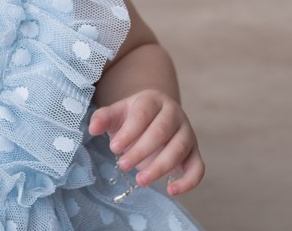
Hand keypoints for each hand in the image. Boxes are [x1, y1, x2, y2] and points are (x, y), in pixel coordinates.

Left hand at [89, 89, 204, 195]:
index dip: (129, 132)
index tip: (113, 148)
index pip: (143, 114)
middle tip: (123, 165)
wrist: (155, 119)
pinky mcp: (194, 153)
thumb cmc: (133, 119)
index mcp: (154, 100)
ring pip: (179, 149)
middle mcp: (175, 114)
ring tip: (140, 181)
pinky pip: (198, 168)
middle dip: (141, 151)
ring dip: (160, 167)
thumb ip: (103, 118)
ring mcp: (187, 133)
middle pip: (161, 131)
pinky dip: (188, 181)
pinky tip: (171, 191)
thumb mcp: (117, 115)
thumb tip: (93, 128)